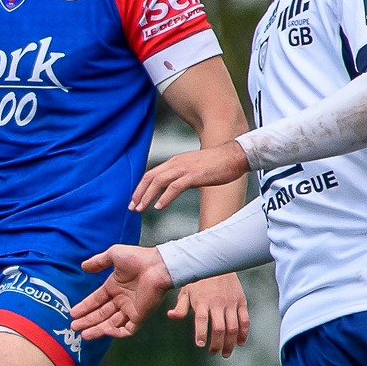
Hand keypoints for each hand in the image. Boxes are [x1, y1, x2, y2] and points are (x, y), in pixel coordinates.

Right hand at [70, 244, 173, 339]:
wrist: (159, 266)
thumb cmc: (139, 258)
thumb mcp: (113, 255)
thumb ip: (98, 262)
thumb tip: (83, 267)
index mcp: (115, 286)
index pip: (97, 300)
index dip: (85, 307)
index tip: (73, 313)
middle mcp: (121, 299)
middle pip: (101, 314)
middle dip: (87, 321)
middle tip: (74, 326)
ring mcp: (130, 309)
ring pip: (111, 323)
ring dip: (97, 329)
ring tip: (83, 334)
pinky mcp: (139, 316)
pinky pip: (126, 329)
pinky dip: (115, 333)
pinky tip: (103, 331)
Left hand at [131, 141, 249, 210]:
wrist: (234, 156)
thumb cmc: (217, 164)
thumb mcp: (193, 169)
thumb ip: (182, 176)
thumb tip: (173, 187)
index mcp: (175, 162)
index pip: (151, 174)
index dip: (141, 187)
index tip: (134, 200)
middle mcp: (176, 163)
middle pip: (150, 177)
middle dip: (139, 193)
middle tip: (131, 208)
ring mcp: (184, 168)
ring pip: (158, 182)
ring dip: (147, 196)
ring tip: (140, 209)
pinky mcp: (194, 175)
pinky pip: (175, 186)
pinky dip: (165, 197)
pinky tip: (159, 207)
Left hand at [171, 272, 249, 356]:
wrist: (218, 263)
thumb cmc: (198, 280)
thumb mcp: (186, 291)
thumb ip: (180, 306)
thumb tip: (171, 316)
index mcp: (202, 301)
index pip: (202, 320)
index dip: (201, 333)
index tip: (201, 345)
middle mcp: (217, 303)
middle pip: (219, 328)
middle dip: (217, 344)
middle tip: (213, 353)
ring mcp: (231, 303)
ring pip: (233, 327)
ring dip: (230, 343)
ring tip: (225, 353)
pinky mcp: (241, 302)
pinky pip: (245, 320)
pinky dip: (244, 333)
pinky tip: (240, 343)